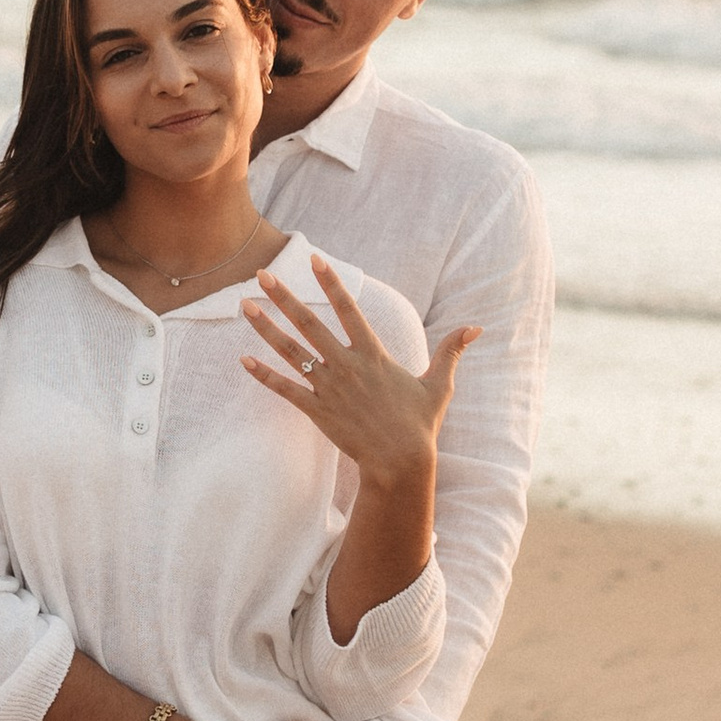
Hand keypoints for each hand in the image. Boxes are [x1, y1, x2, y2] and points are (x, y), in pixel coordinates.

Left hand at [241, 257, 478, 484]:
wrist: (400, 462)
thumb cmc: (419, 424)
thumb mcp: (439, 384)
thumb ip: (450, 351)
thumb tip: (476, 328)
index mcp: (373, 354)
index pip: (349, 308)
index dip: (331, 282)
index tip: (314, 259)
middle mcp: (347, 365)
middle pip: (310, 322)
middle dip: (284, 296)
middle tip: (261, 274)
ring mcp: (329, 388)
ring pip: (291, 352)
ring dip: (266, 328)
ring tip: (244, 306)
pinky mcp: (317, 411)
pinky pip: (285, 390)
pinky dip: (264, 376)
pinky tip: (243, 361)